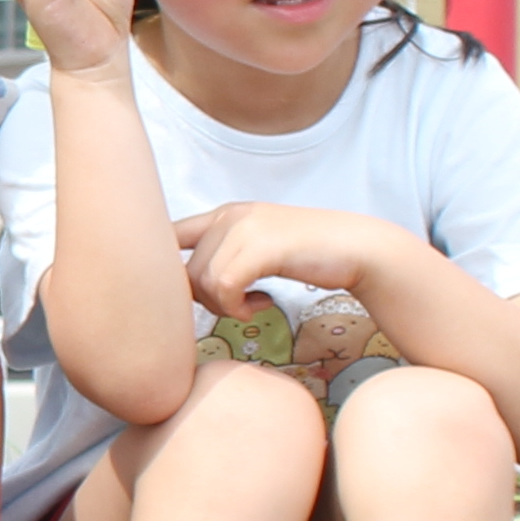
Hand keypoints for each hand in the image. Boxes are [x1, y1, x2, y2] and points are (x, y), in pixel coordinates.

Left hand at [174, 202, 405, 323]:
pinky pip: (225, 286)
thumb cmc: (307, 256)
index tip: (178, 293)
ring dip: (224, 305)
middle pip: (184, 270)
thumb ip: (222, 257)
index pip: (169, 235)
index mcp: (224, 214)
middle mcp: (230, 215)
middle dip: (204, 298)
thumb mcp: (257, 248)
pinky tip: (262, 303)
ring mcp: (245, 228)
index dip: (162, 268)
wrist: (357, 248)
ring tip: (252, 304)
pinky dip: (237, 306)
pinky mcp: (262, 246)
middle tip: (235, 304)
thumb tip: (176, 288)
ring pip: (203, 281)